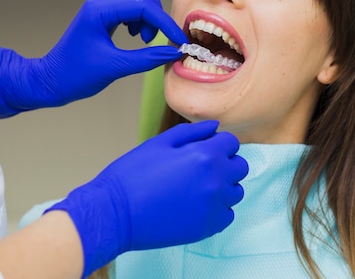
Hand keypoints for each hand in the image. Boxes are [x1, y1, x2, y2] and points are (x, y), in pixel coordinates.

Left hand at [0, 0, 186, 117]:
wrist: (50, 81)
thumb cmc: (75, 75)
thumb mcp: (115, 68)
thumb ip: (147, 58)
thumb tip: (174, 53)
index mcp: (100, 11)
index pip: (143, 6)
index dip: (164, 23)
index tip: (178, 41)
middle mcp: (100, 2)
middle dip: (154, 8)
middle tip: (149, 37)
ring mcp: (100, 6)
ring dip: (146, 10)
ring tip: (141, 37)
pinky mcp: (102, 14)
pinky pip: (127, 2)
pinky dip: (138, 14)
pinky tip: (134, 35)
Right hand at [45, 120, 248, 277]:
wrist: (114, 213)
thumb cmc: (131, 175)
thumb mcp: (159, 143)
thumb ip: (191, 132)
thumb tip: (215, 127)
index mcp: (204, 155)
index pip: (231, 142)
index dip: (217, 143)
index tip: (203, 149)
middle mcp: (215, 180)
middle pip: (240, 167)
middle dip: (225, 163)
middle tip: (200, 167)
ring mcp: (213, 206)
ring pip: (235, 192)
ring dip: (223, 187)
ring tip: (196, 187)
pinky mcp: (207, 228)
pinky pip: (227, 215)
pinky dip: (217, 209)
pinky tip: (196, 205)